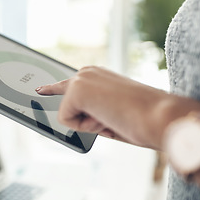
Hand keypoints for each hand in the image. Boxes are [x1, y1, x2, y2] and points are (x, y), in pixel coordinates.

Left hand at [36, 66, 199, 148]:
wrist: (160, 116)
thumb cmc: (143, 119)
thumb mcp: (113, 112)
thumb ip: (92, 110)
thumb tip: (73, 118)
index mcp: (97, 76)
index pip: (68, 84)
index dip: (52, 89)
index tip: (39, 89)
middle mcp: (87, 73)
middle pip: (66, 105)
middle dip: (86, 120)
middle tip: (110, 116)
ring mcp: (80, 79)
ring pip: (68, 114)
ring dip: (89, 124)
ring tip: (113, 116)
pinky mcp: (76, 89)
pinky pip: (66, 120)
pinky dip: (86, 127)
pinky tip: (106, 117)